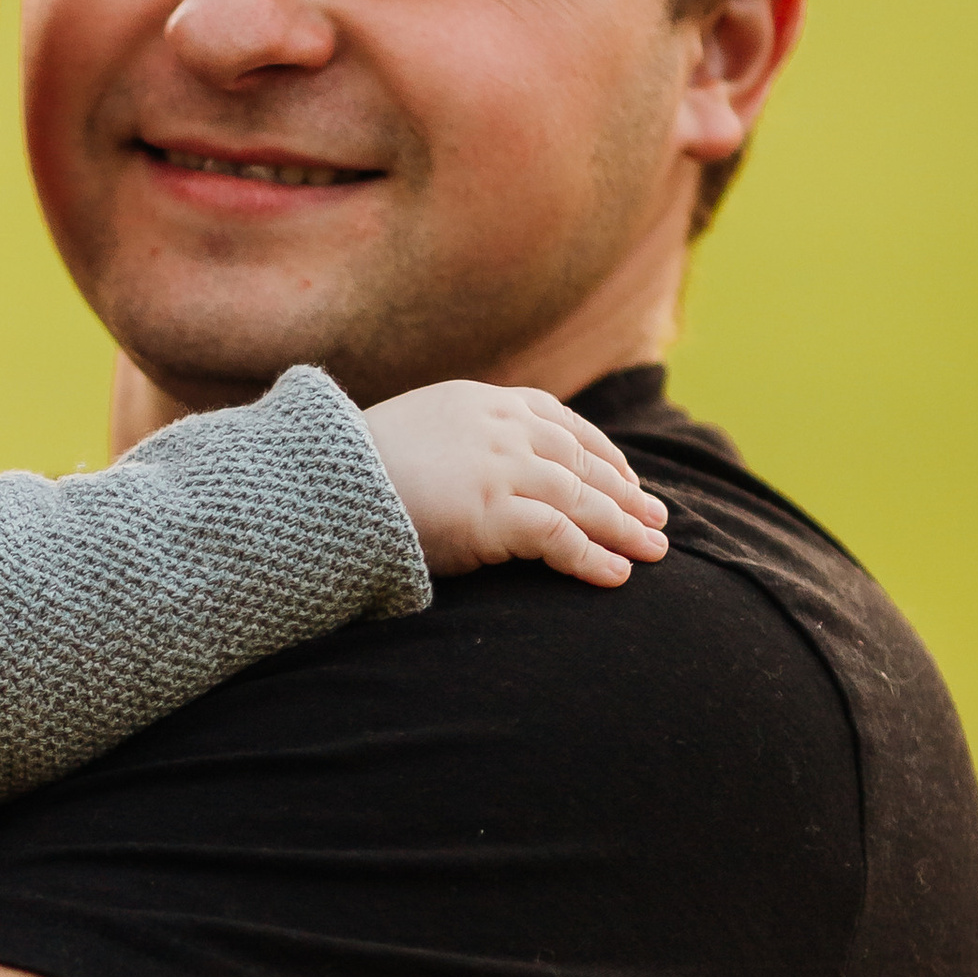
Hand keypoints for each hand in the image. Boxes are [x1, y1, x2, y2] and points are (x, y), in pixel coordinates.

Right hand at [362, 382, 668, 587]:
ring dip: (624, 528)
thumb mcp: (412, 433)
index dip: (601, 452)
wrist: (320, 483)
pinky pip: (561, 537)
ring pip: (582, 499)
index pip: (560, 422)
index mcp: (482, 401)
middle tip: (657, 520)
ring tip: (654, 552)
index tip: (627, 477)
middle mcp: (501, 427)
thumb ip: (453, 442)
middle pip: (583, 461)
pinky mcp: (494, 511)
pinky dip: (592, 558)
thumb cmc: (352, 470)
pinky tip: (616, 576)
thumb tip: (465, 468)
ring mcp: (501, 467)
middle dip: (625, 492)